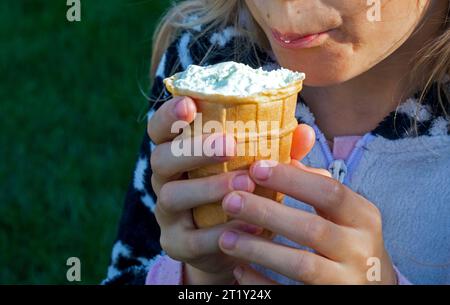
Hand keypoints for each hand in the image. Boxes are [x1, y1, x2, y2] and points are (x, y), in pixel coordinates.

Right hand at [148, 96, 262, 283]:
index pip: (160, 128)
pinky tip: (251, 226)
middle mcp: (166, 180)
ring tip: (244, 183)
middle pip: (161, 159)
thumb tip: (305, 132)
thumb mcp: (258, 170)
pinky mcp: (176, 244)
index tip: (191, 104)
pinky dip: (219, 231)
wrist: (233, 246)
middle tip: (230, 144)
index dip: (169, 114)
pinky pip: (191, 239)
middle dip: (194, 149)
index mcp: (179, 153)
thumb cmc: (244, 195)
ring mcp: (167, 214)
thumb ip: (277, 151)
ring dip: (208, 188)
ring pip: (171, 196)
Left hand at [218, 126, 396, 284]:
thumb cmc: (349, 240)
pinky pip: (291, 297)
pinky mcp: (329, 304)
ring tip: (225, 238)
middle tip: (229, 199)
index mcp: (363, 217)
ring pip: (301, 266)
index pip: (329, 192)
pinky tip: (239, 271)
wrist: (374, 290)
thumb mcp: (345, 210)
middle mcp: (361, 250)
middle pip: (311, 229)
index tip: (255, 168)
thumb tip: (288, 147)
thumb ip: (317, 181)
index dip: (291, 179)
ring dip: (259, 249)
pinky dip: (263, 285)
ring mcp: (347, 282)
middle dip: (267, 212)